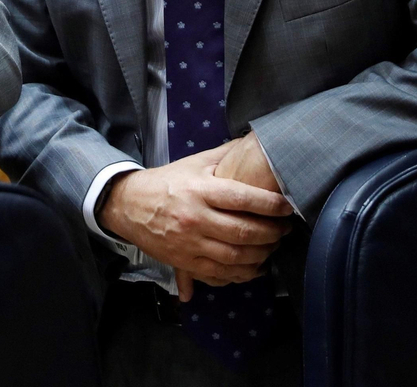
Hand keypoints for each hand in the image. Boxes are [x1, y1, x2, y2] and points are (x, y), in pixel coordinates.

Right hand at [99, 143, 293, 298]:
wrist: (128, 205)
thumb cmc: (166, 182)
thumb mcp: (193, 163)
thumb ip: (225, 156)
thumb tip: (256, 142)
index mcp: (200, 190)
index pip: (243, 199)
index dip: (271, 205)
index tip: (287, 207)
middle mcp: (195, 218)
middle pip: (244, 231)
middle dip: (272, 233)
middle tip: (285, 229)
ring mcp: (189, 243)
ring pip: (236, 257)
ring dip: (262, 254)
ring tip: (273, 246)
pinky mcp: (185, 261)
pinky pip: (220, 274)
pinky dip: (242, 274)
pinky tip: (255, 266)